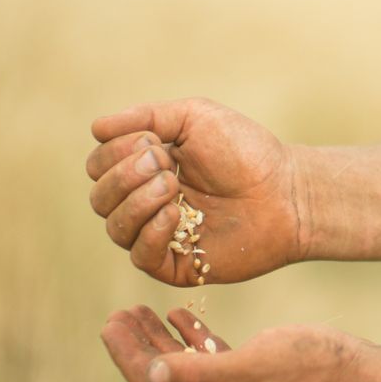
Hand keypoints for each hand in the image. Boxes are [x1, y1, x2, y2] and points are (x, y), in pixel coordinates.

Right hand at [85, 98, 302, 285]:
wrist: (285, 189)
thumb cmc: (245, 149)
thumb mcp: (195, 117)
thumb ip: (146, 117)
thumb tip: (96, 128)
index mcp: (145, 167)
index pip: (99, 165)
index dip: (116, 153)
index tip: (156, 142)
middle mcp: (146, 202)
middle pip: (100, 198)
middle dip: (125, 176)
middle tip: (166, 164)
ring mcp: (160, 234)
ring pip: (114, 227)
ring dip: (136, 202)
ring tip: (173, 185)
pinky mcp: (177, 264)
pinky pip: (140, 256)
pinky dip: (150, 232)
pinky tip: (175, 213)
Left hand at [100, 306, 373, 381]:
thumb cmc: (318, 369)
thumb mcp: (257, 365)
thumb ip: (202, 372)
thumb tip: (151, 375)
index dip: (128, 357)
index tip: (108, 324)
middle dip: (138, 349)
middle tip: (117, 315)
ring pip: (187, 372)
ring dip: (164, 343)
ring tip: (143, 312)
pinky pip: (215, 365)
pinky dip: (196, 342)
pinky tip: (185, 318)